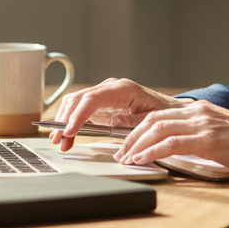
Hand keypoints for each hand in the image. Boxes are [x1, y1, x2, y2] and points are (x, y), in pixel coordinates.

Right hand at [51, 78, 189, 151]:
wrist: (169, 109)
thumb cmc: (163, 113)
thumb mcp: (152, 119)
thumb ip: (134, 122)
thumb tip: (113, 124)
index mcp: (123, 89)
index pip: (92, 99)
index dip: (78, 116)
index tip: (69, 132)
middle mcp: (110, 87)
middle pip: (78, 99)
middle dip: (65, 120)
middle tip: (58, 140)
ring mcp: (103, 93)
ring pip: (74, 102)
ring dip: (63, 121)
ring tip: (58, 140)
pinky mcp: (100, 102)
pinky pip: (79, 107)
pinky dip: (69, 120)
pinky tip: (65, 134)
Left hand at [114, 99, 228, 177]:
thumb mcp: (221, 134)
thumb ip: (199, 136)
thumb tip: (178, 150)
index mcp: (200, 110)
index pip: (160, 115)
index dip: (139, 129)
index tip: (129, 143)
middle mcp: (198, 112)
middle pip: (153, 119)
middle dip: (132, 137)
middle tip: (122, 153)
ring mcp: (203, 124)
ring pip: (157, 129)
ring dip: (137, 145)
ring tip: (127, 159)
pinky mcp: (208, 140)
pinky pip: (170, 143)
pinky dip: (151, 152)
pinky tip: (142, 160)